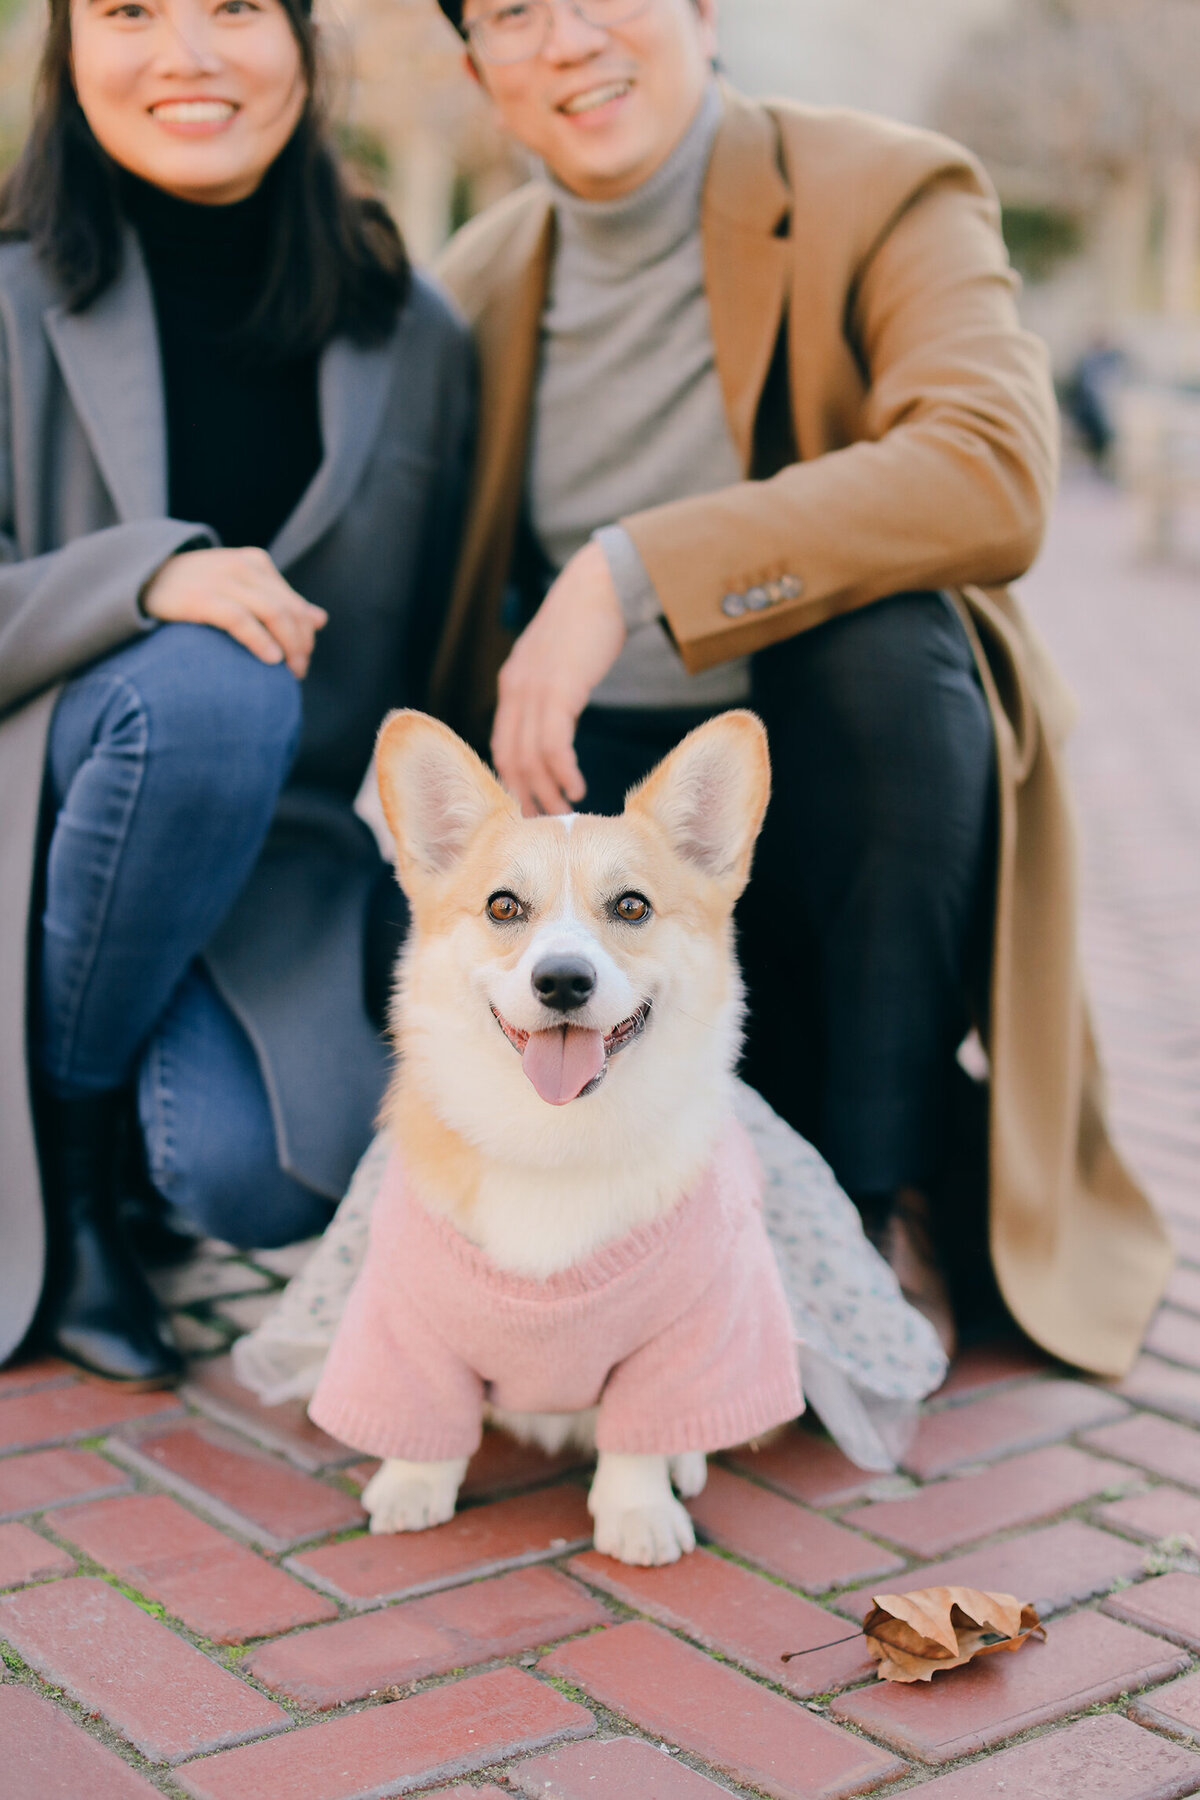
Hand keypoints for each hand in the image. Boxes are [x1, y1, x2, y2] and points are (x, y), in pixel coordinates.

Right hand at [142, 547, 327, 678]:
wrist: (138, 580)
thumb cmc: (192, 591)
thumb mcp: (239, 590)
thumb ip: (278, 601)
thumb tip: (320, 619)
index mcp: (254, 563)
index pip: (295, 603)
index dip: (305, 636)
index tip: (303, 662)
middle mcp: (242, 567)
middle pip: (289, 610)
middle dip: (301, 644)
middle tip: (298, 673)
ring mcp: (221, 579)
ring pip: (274, 613)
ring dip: (289, 646)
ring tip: (289, 672)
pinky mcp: (200, 597)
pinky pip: (241, 620)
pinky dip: (261, 640)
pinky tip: (271, 659)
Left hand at [491, 539, 626, 814]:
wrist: (601, 583)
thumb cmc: (588, 622)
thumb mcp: (559, 660)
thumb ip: (551, 690)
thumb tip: (557, 723)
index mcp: (512, 684)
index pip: (501, 746)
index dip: (514, 781)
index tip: (530, 808)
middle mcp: (515, 689)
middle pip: (510, 758)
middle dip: (526, 796)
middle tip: (544, 825)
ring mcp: (532, 689)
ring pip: (529, 757)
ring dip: (546, 791)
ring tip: (564, 813)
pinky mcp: (557, 689)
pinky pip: (552, 743)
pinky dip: (562, 771)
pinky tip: (576, 787)